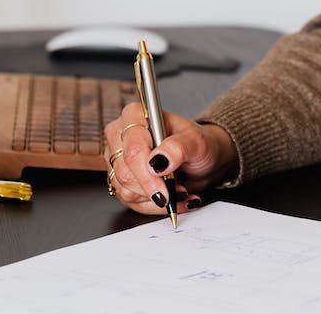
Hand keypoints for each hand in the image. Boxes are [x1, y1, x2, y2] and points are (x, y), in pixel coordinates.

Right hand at [103, 103, 238, 215]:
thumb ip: (179, 147)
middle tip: (178, 190)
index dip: (148, 172)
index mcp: (136, 116)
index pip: (133, 148)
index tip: (165, 188)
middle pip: (125, 171)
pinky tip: (172, 198)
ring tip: (179, 191)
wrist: (202, 160)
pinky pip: (129, 200)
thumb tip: (159, 160)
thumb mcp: (197, 141)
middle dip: (154, 187)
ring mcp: (118, 158)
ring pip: (125, 188)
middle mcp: (121, 135)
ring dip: (156, 198)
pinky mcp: (120, 179)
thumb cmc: (198, 144)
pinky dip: (154, 205)